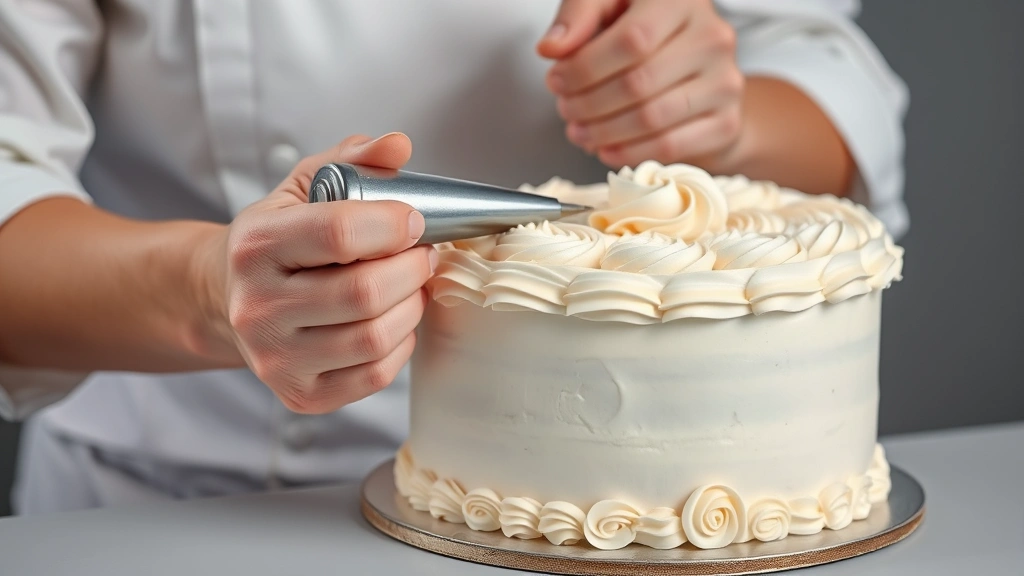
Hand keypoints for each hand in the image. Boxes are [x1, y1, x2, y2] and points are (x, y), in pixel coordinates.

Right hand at [199, 133, 436, 413]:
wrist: (230, 300)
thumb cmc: (278, 241)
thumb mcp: (305, 188)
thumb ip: (354, 160)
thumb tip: (398, 145)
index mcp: (256, 245)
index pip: (338, 233)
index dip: (392, 225)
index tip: (414, 221)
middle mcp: (257, 307)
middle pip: (364, 293)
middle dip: (413, 269)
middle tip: (423, 254)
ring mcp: (276, 358)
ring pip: (374, 337)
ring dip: (412, 306)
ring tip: (412, 285)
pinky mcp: (301, 394)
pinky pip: (375, 376)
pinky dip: (401, 345)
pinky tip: (394, 320)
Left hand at [537, 0, 744, 171]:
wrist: (700, 68)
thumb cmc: (647, 34)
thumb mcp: (609, 6)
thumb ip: (579, 16)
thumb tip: (552, 47)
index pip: (632, 41)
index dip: (585, 68)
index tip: (557, 80)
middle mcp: (712, 36)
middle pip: (638, 83)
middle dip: (588, 104)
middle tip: (565, 110)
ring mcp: (725, 81)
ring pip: (652, 118)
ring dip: (604, 132)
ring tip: (579, 131)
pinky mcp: (726, 121)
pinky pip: (670, 146)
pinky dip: (628, 153)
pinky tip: (606, 148)